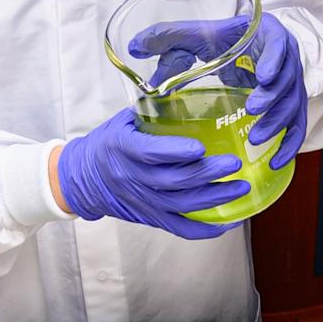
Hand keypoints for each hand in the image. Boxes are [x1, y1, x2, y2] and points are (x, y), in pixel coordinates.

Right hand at [54, 109, 246, 239]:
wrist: (81, 178)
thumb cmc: (107, 144)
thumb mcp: (122, 121)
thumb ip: (150, 110)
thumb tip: (185, 91)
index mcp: (124, 149)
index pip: (150, 153)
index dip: (176, 152)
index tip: (200, 147)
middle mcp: (133, 178)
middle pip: (174, 181)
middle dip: (208, 173)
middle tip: (234, 163)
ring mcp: (143, 201)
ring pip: (183, 205)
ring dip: (215, 198)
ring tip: (241, 187)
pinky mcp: (151, 217)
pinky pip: (180, 228)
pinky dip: (205, 229)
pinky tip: (228, 221)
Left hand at [128, 13, 307, 168]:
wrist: (242, 44)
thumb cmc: (220, 37)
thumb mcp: (195, 34)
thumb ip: (167, 37)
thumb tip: (134, 47)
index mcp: (268, 34)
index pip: (280, 46)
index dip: (275, 61)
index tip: (263, 76)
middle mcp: (286, 59)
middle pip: (288, 81)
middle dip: (272, 99)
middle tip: (251, 111)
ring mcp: (291, 84)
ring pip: (293, 106)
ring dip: (277, 123)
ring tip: (254, 138)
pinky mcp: (291, 104)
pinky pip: (297, 126)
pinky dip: (289, 144)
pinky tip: (275, 161)